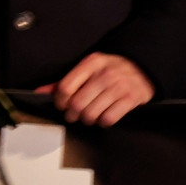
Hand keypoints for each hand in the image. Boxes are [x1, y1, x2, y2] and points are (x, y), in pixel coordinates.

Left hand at [36, 52, 153, 126]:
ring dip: (89, 119)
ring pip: (91, 115)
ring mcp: (119, 86)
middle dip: (73, 114)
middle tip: (77, 113)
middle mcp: (105, 73)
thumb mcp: (90, 69)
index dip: (60, 102)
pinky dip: (104, 121)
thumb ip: (66, 81)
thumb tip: (40, 92)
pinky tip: (106, 114)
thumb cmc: (112, 70)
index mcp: (92, 63)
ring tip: (92, 114)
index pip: (65, 88)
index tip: (64, 105)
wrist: (145, 68)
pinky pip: (108, 119)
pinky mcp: (131, 98)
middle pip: (76, 104)